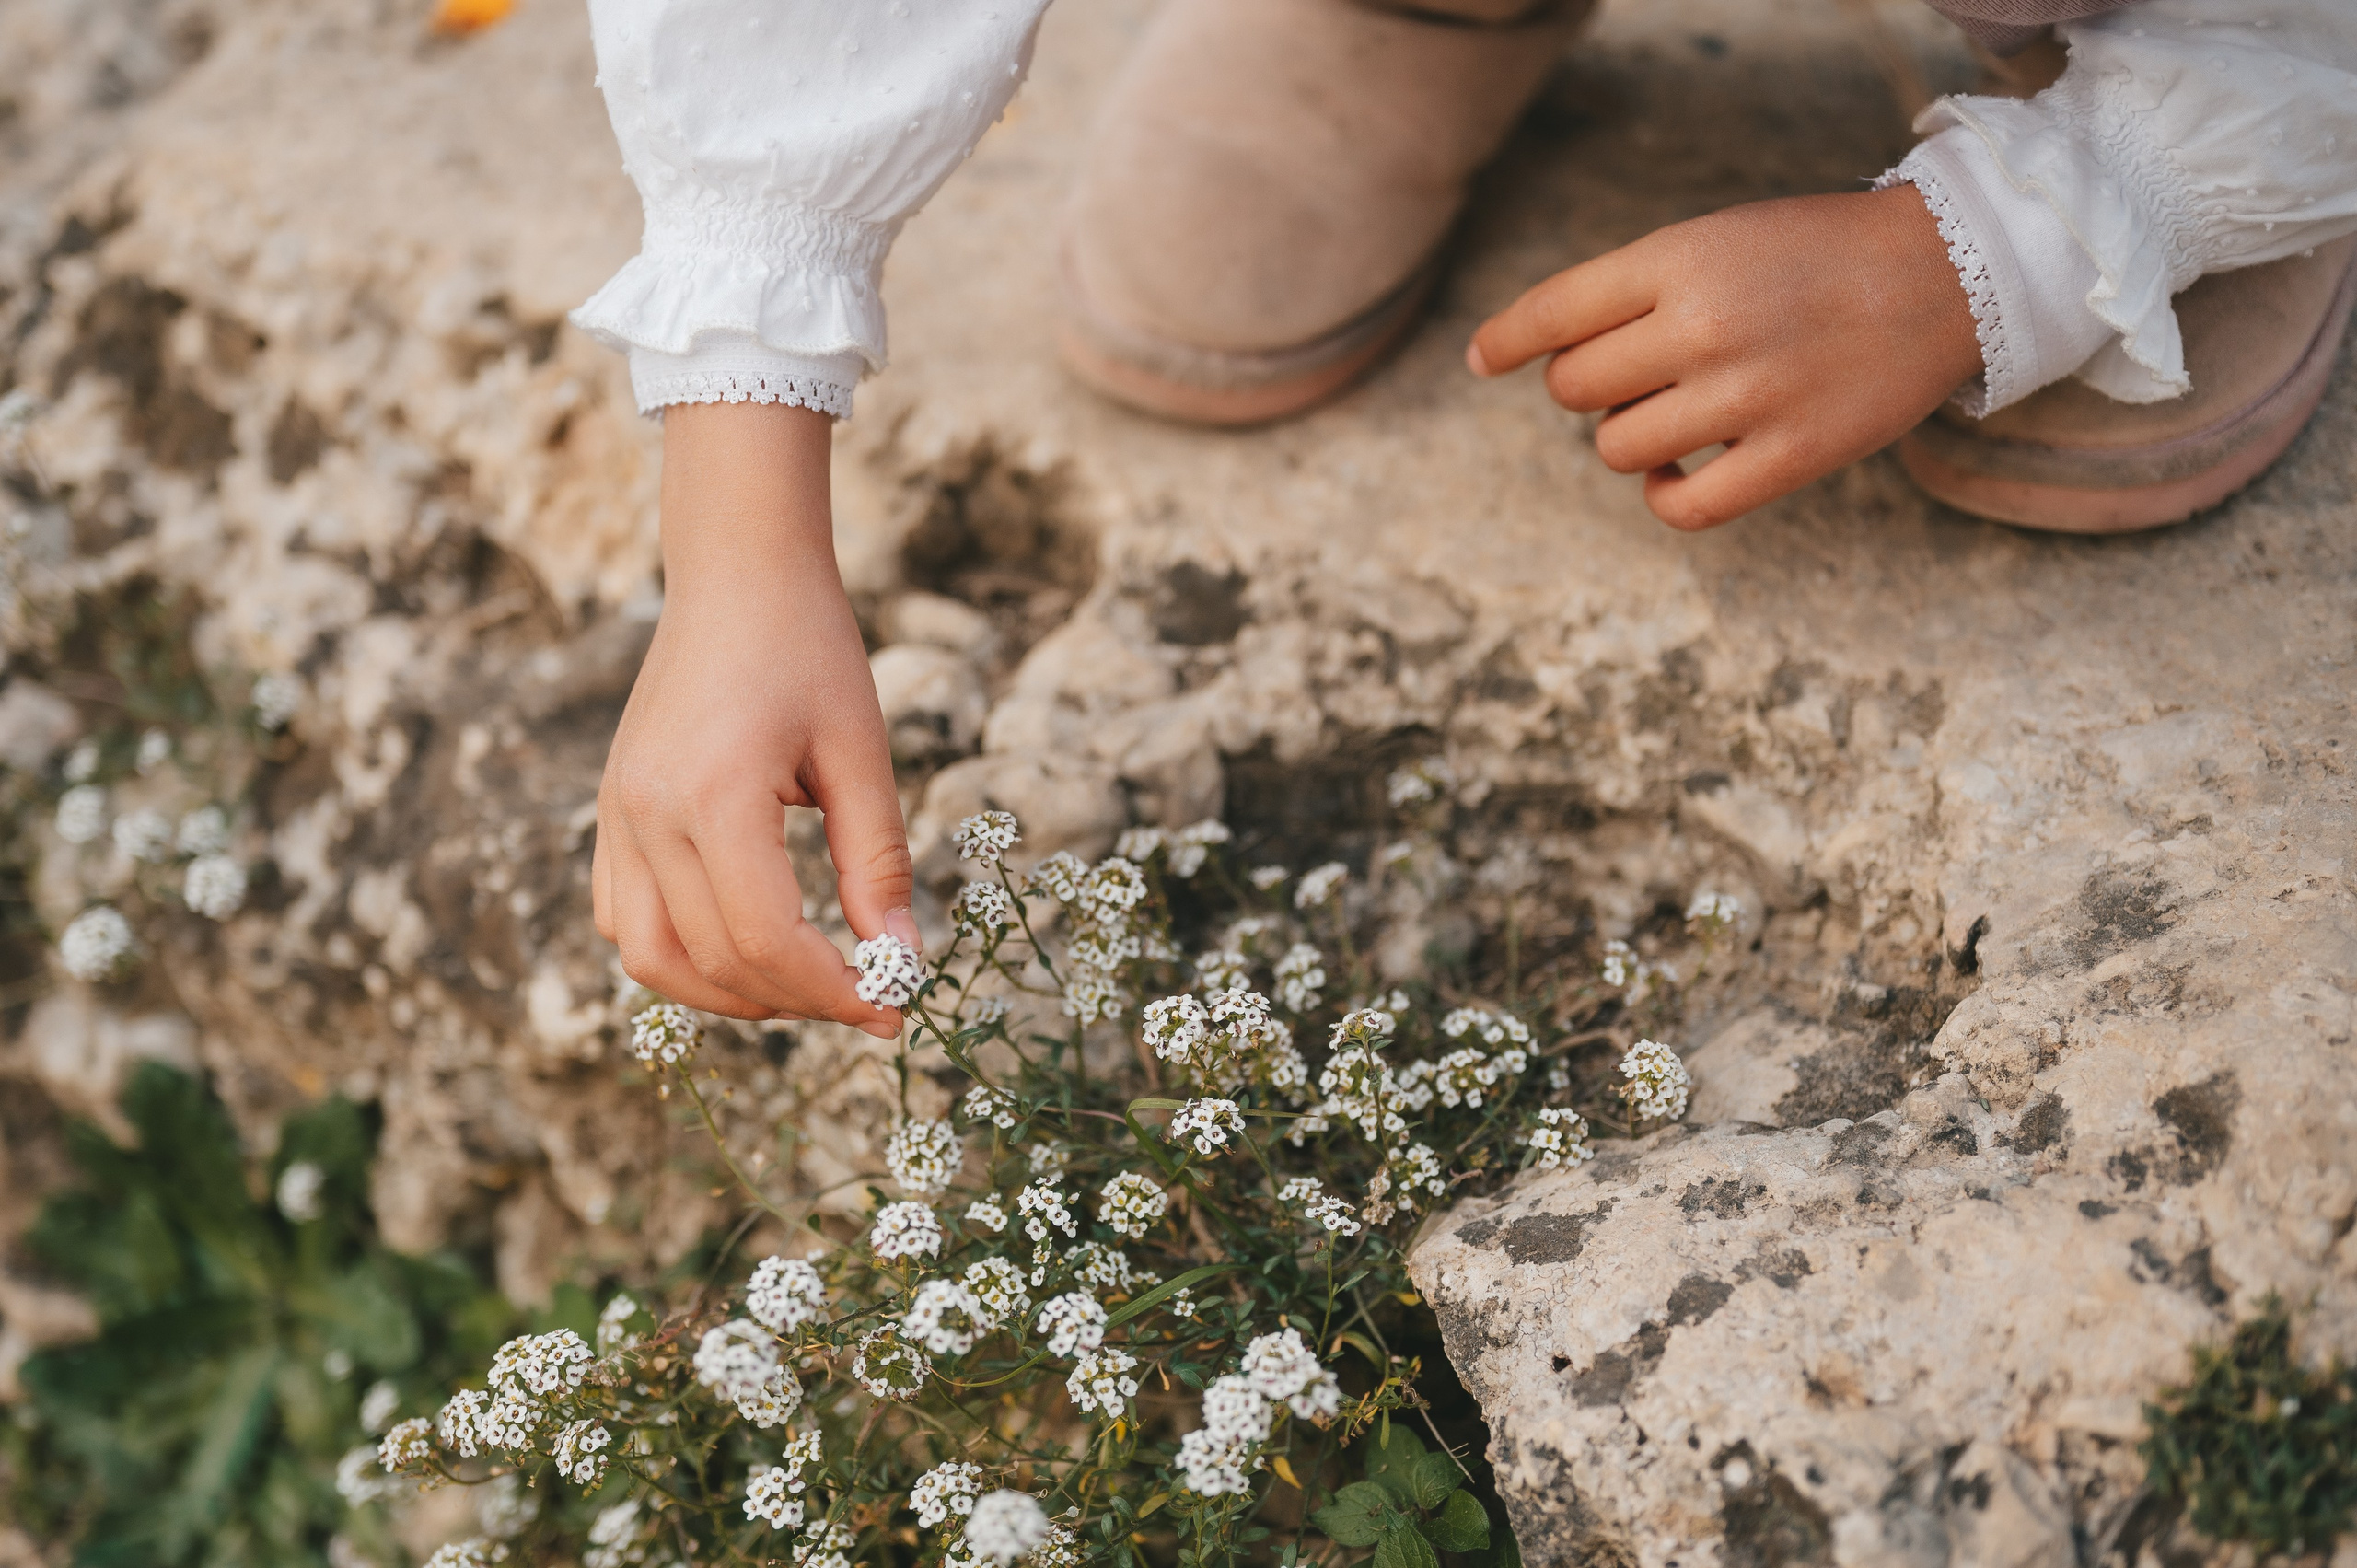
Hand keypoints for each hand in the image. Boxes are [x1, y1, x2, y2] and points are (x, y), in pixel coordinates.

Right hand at [593, 401, 914, 1035]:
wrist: (737, 577)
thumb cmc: (810, 649)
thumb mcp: (863, 753)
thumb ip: (879, 864)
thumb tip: (901, 961)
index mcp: (713, 796)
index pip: (765, 940)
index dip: (833, 992)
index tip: (894, 1008)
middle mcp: (647, 814)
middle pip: (712, 961)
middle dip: (796, 1002)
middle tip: (866, 999)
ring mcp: (617, 815)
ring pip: (651, 959)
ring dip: (729, 994)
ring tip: (807, 984)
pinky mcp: (611, 813)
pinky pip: (624, 921)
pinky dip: (682, 956)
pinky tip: (748, 946)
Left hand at [1467, 186, 1983, 529]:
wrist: (1947, 273)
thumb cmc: (1815, 257)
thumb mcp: (1718, 239)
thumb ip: (1636, 288)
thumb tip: (1541, 357)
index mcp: (1679, 258)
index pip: (1553, 312)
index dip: (1505, 339)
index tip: (1484, 358)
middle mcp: (1703, 325)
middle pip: (1574, 388)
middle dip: (1589, 386)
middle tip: (1639, 373)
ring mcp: (1746, 396)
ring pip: (1614, 447)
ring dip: (1626, 436)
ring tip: (1673, 411)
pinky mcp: (1789, 457)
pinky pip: (1679, 507)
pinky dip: (1660, 495)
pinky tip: (1671, 473)